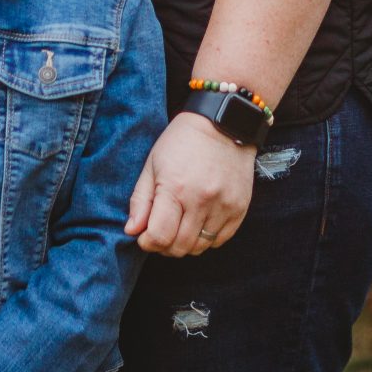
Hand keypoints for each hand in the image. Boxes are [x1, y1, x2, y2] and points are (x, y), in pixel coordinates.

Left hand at [126, 111, 254, 255]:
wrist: (223, 123)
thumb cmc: (182, 141)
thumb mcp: (153, 164)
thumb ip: (140, 200)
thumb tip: (132, 231)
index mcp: (175, 188)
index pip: (159, 236)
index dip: (147, 242)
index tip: (145, 235)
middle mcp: (202, 200)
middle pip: (179, 247)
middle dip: (164, 245)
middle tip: (161, 231)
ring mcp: (224, 206)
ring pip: (200, 247)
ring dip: (185, 243)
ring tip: (180, 225)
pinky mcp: (239, 209)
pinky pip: (220, 240)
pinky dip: (206, 238)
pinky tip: (199, 221)